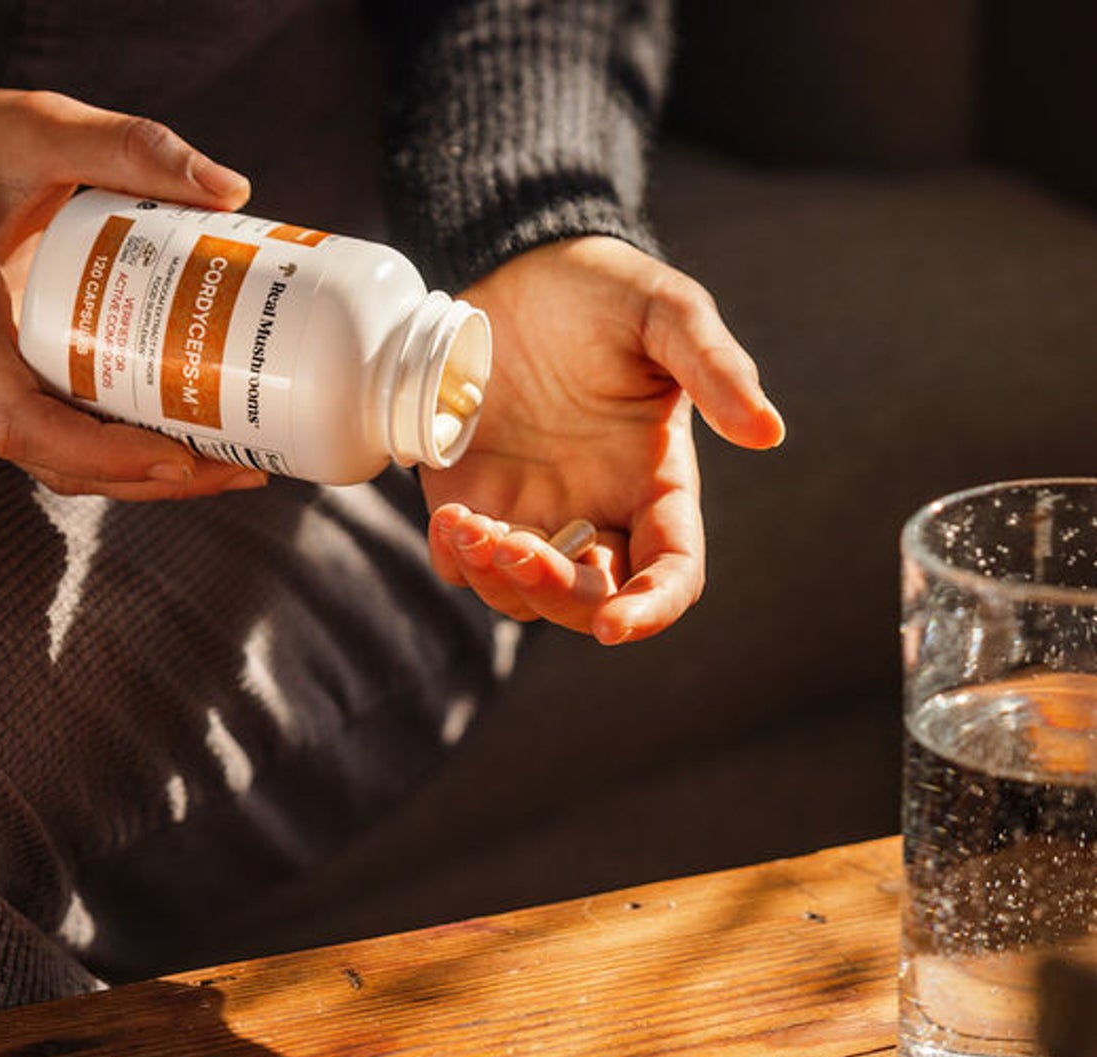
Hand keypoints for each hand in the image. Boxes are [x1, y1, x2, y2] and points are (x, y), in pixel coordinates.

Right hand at [0, 85, 267, 499]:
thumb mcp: (41, 125)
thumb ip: (129, 145)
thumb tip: (231, 189)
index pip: (18, 420)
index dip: (100, 455)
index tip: (179, 458)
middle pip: (49, 457)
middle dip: (145, 477)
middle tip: (237, 470)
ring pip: (53, 460)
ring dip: (139, 477)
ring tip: (229, 467)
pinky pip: (52, 437)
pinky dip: (116, 452)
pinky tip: (185, 442)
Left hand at [424, 236, 784, 643]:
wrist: (520, 269)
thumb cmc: (606, 291)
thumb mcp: (667, 312)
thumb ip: (715, 368)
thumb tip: (767, 432)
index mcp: (655, 485)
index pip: (671, 573)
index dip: (651, 609)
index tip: (616, 625)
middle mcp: (598, 514)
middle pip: (588, 602)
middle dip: (555, 594)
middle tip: (517, 547)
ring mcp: (532, 514)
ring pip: (521, 597)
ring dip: (497, 579)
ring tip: (469, 522)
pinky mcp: (474, 502)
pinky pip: (463, 566)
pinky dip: (455, 560)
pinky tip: (450, 518)